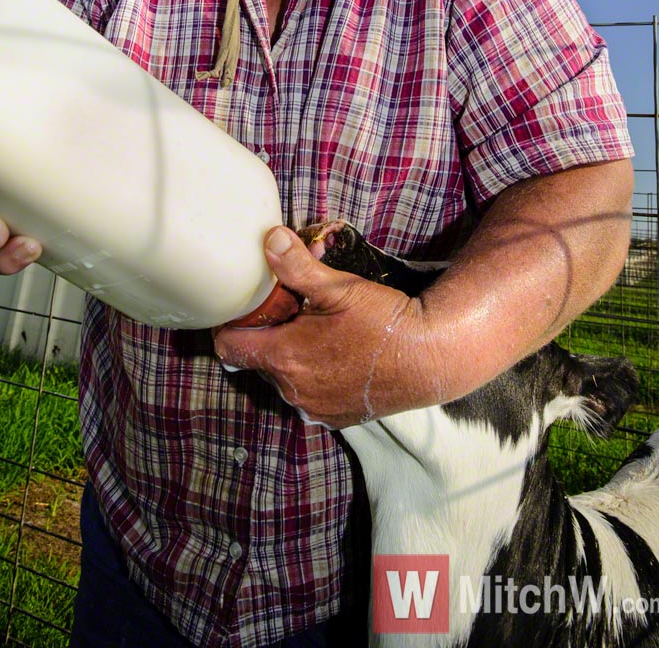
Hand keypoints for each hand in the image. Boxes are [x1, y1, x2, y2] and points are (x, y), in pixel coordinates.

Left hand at [212, 226, 431, 428]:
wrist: (430, 357)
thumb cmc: (384, 320)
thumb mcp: (338, 287)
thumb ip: (296, 266)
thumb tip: (269, 240)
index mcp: (284, 358)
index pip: (228, 346)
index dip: (232, 324)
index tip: (247, 307)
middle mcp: (292, 390)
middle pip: (258, 360)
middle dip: (270, 334)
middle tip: (295, 310)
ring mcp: (314, 408)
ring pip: (284, 378)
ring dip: (292, 356)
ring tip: (320, 331)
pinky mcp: (335, 418)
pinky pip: (308, 395)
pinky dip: (314, 375)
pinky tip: (338, 355)